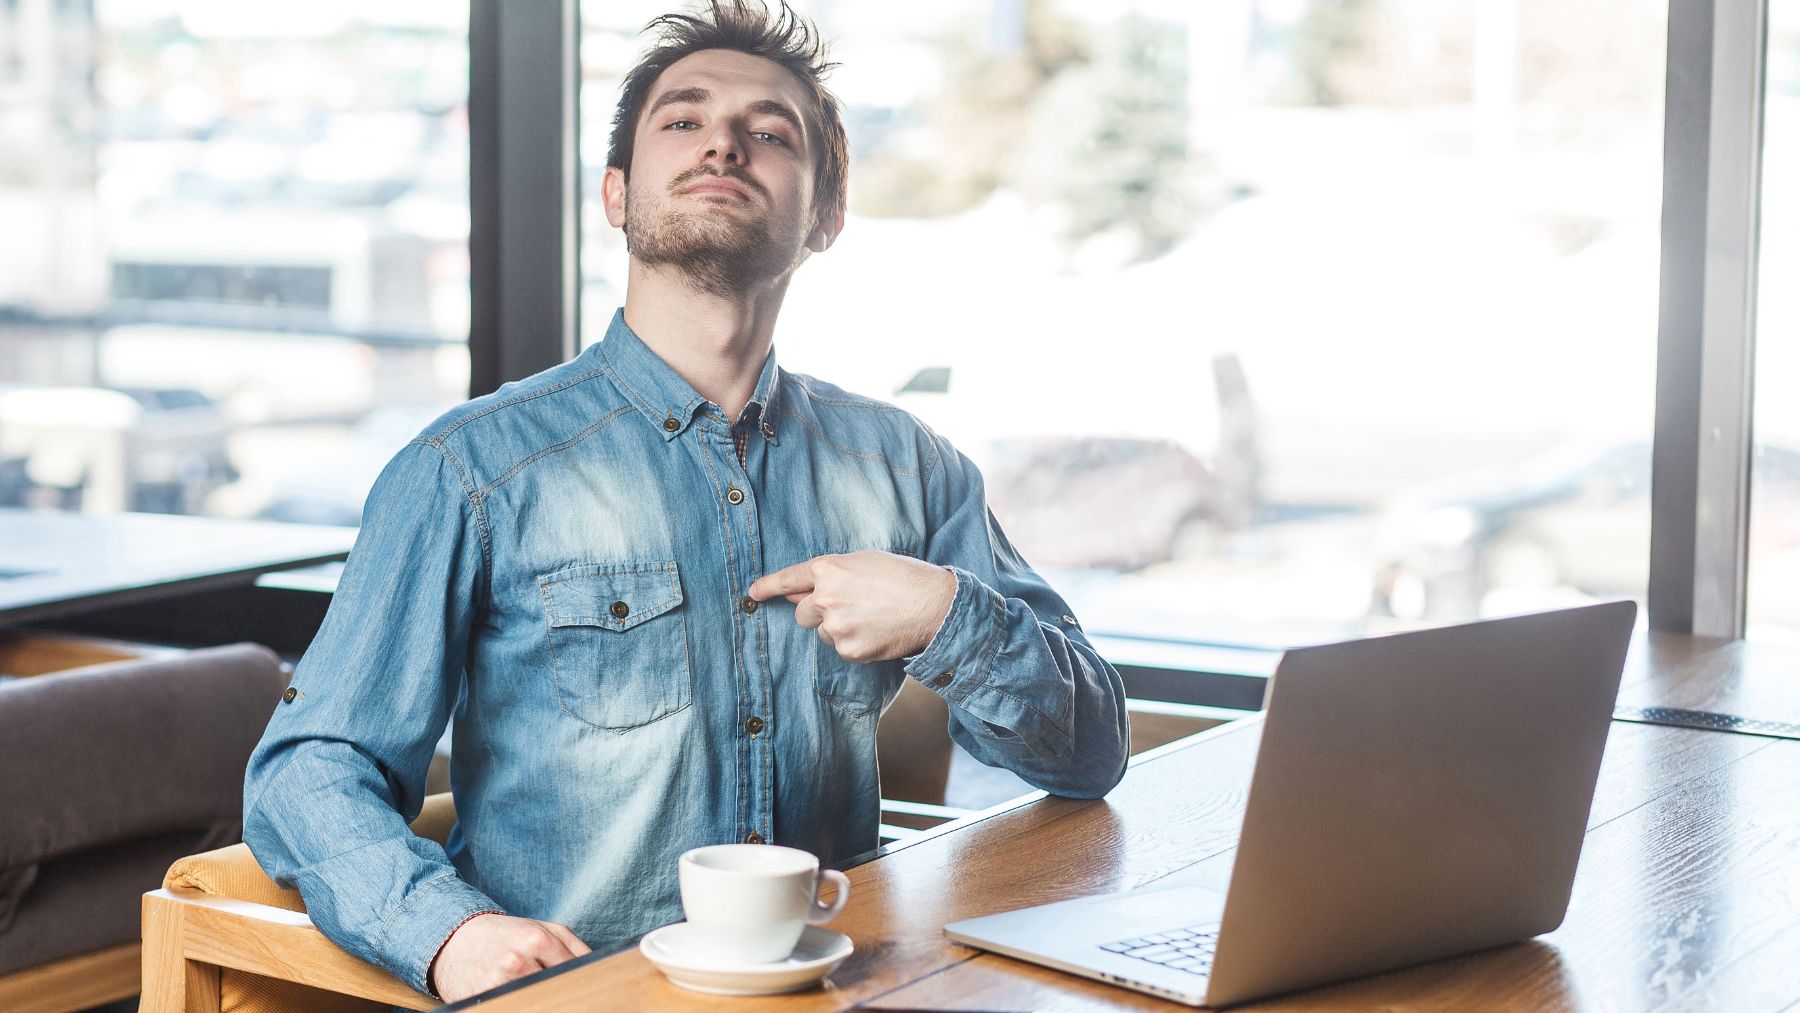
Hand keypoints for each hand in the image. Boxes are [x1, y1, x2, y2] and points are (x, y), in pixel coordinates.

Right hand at [430, 912, 590, 1001]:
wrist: (456, 939)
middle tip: (564, 997)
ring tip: (537, 993)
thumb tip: (599, 968)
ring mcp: (496, 983)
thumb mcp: (543, 929)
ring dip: (540, 1001)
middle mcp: (516, 961)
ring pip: (535, 1003)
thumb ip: (575, 948)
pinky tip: (521, 999)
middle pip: (554, 991)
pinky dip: (519, 1004)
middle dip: (561, 995)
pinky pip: (510, 1006)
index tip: (587, 992)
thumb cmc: (506, 934)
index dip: (580, 983)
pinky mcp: (480, 999)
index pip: (572, 971)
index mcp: (536, 940)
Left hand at [748, 550, 956, 662]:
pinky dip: (854, 643)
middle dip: (817, 611)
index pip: (788, 579)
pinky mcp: (848, 650)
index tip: (753, 593)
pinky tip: (876, 632)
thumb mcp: (864, 560)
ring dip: (837, 628)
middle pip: (802, 612)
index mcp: (828, 569)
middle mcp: (825, 598)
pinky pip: (840, 648)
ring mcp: (835, 627)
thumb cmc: (903, 577)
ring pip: (821, 632)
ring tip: (870, 617)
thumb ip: (832, 573)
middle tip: (848, 606)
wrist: (933, 605)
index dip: (768, 586)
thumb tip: (805, 589)